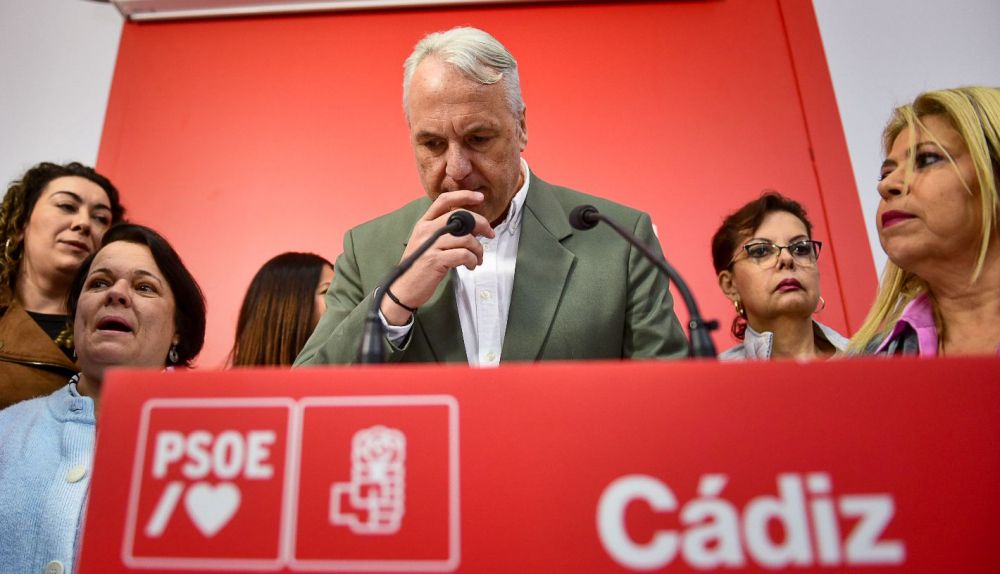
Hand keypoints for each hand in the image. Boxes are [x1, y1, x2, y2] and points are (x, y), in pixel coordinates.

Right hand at [381, 190, 494, 324]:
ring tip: (478, 258)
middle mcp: (426, 230)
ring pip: (466, 238)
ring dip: (478, 249)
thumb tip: (471, 227)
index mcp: (424, 223)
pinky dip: (472, 260)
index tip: (479, 197)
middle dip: (481, 224)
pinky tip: (471, 265)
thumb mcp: (427, 243)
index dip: (463, 195)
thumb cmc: (419, 267)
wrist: (404, 289)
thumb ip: (444, 232)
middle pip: (460, 216)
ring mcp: (430, 245)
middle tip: (490, 234)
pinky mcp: (435, 260)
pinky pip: (464, 254)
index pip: (444, 201)